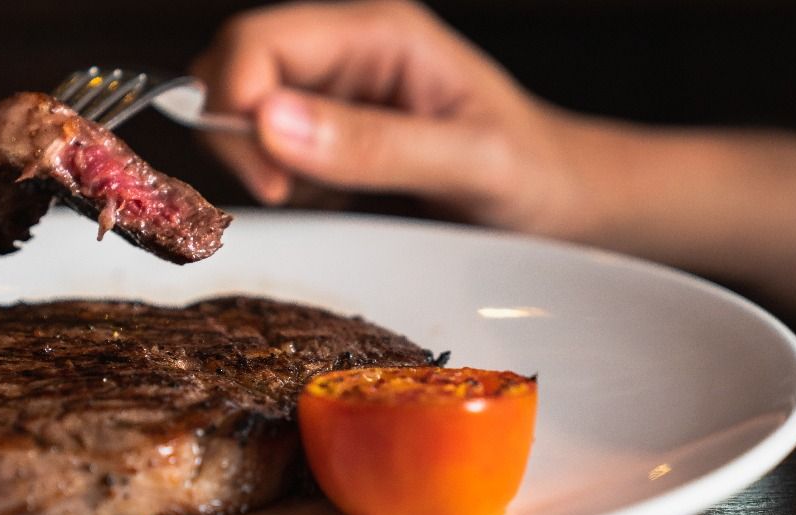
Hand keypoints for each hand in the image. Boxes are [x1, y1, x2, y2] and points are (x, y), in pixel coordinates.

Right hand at [191, 0, 589, 231]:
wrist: (561, 201)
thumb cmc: (535, 173)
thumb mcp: (466, 162)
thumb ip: (370, 144)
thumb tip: (269, 120)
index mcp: (379, 33)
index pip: (259, 41)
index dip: (238, 104)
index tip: (270, 178)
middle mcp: (348, 53)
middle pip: (234, 71)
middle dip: (237, 137)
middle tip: (286, 192)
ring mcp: (334, 93)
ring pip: (241, 113)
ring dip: (259, 164)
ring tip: (327, 195)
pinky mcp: (328, 133)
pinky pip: (266, 152)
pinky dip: (279, 184)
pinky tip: (333, 200)